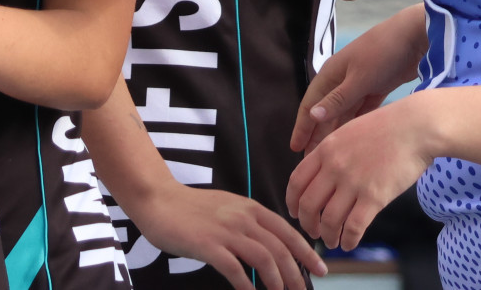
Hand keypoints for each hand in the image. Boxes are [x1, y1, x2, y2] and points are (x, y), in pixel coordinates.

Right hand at [129, 182, 327, 289]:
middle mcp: (243, 217)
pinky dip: (246, 284)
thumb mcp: (230, 208)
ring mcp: (225, 230)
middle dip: (296, 274)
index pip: (288, 232)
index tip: (321, 270)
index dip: (307, 253)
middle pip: (280, 248)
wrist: (160, 200)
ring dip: (276, 281)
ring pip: (263, 258)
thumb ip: (251, 224)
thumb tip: (273, 247)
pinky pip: (234, 268)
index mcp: (251, 209)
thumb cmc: (193, 209)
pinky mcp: (207, 245)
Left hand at [287, 100, 433, 251]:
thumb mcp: (349, 130)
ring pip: (329, 220)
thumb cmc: (387, 127)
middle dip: (308, 224)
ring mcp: (353, 182)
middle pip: (308, 204)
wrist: (415, 127)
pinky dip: (348, 240)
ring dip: (328, 236)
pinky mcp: (374, 197)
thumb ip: (332, 151)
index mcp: (326, 149)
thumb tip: (321, 174)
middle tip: (313, 231)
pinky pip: (353, 227)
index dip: (292, 201)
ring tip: (332, 241)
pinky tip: (349, 243)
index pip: (296, 181)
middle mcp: (334, 166)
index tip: (295, 212)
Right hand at [292, 7, 426, 152]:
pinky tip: (351, 140)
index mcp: (332, 74)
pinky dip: (354, 124)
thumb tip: (312, 116)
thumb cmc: (382, 53)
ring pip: (342, 113)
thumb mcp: (359, 77)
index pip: (310, 105)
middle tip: (310, 159)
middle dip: (317, 134)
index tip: (294, 148)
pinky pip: (360, 111)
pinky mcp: (377, 88)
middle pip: (325, 112)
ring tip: (328, 154)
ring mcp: (360, 84)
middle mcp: (342, 80)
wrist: (415, 37)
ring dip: (335, 132)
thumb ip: (338, 99)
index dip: (302, 126)